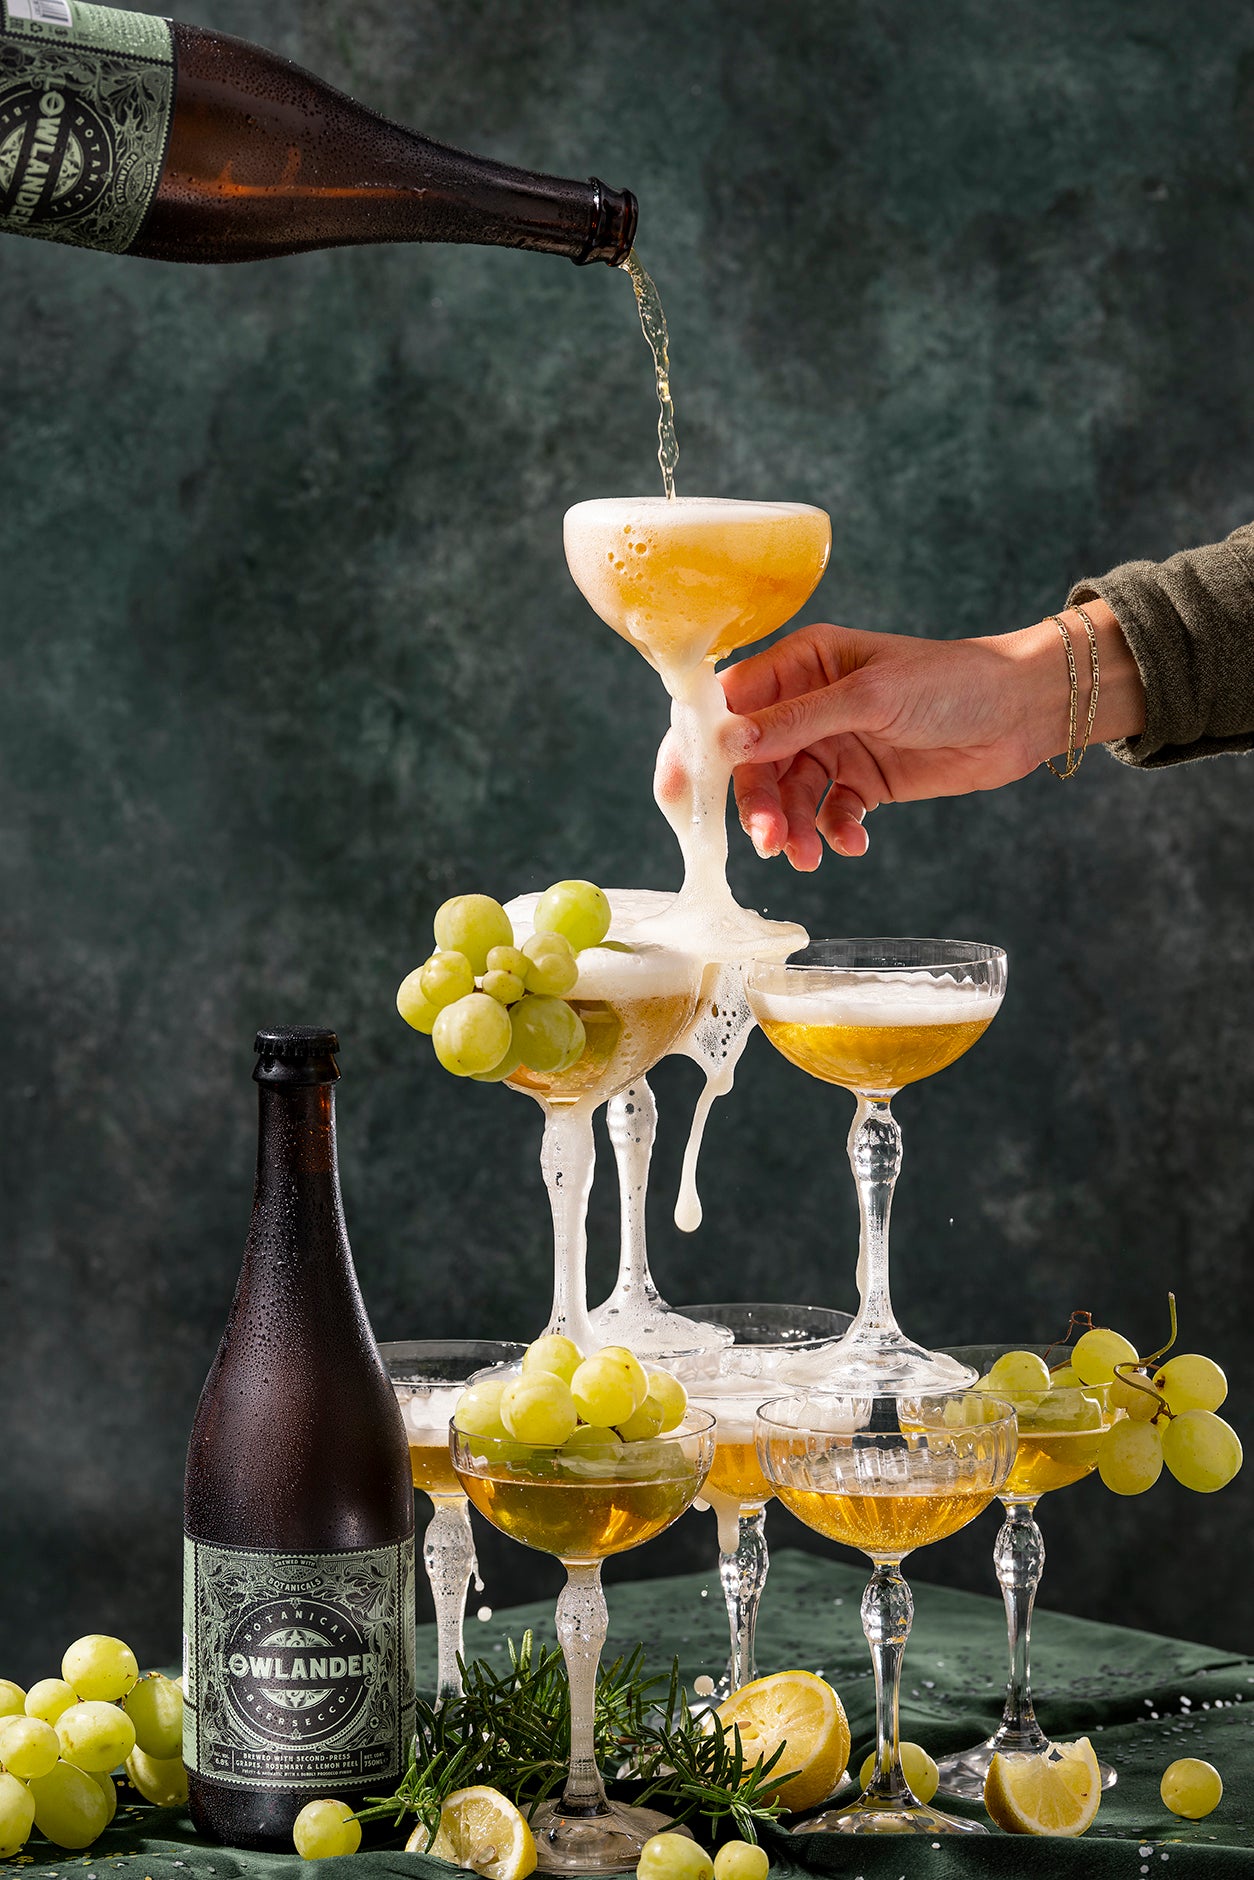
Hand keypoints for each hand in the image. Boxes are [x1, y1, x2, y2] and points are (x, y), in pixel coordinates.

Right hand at [720, 605, 1143, 868]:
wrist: (1023, 712)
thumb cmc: (951, 681)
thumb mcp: (870, 696)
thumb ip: (798, 721)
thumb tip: (728, 741)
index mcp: (800, 663)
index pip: (729, 703)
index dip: (701, 744)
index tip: (682, 790)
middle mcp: (807, 703)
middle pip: (753, 761)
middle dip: (755, 803)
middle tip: (766, 841)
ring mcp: (834, 744)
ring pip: (788, 795)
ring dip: (791, 827)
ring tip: (805, 857)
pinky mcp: (861, 781)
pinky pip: (828, 813)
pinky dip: (834, 832)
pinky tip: (852, 842)